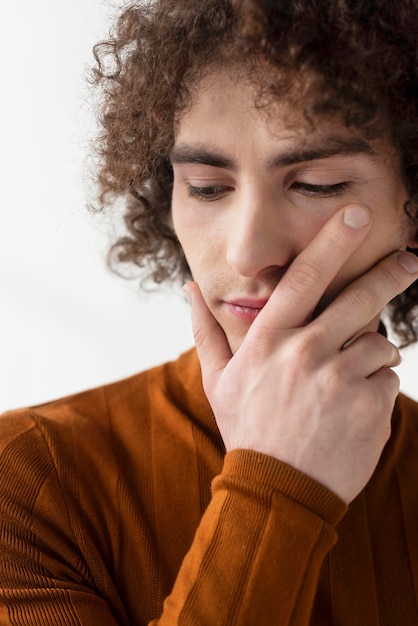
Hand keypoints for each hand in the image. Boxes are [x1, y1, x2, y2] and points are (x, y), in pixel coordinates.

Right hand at [184, 205, 417, 502]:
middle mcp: (306, 352)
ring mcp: (340, 379)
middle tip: (409, 260)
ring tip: (344, 382)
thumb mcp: (218, 380)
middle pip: (359, 298)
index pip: (305, 277)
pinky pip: (388, 378)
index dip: (333, 240)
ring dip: (370, 354)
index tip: (358, 214)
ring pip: (378, 343)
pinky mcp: (370, 406)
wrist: (278, 490)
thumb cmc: (248, 429)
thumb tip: (190, 287)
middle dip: (389, 274)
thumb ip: (206, 329)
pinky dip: (377, 386)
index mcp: (270, 341)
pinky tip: (352, 409)